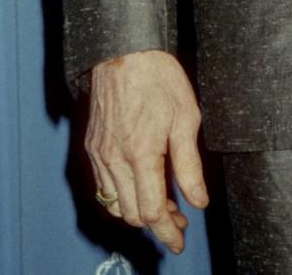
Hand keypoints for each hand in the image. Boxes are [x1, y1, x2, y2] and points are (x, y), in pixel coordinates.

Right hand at [85, 50, 208, 254]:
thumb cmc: (159, 78)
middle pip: (133, 214)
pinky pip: (103, 187)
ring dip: (138, 212)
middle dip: (157, 224)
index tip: (179, 241)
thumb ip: (190, 165)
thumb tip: (198, 200)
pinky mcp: (92, 148)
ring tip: (164, 205)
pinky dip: (121, 197)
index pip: (152, 211)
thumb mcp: (186, 118)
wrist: (124, 51)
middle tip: (179, 219)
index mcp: (141, 154)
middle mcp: (115, 160)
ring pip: (115, 205)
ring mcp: (100, 155)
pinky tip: (140, 186)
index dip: (168, 232)